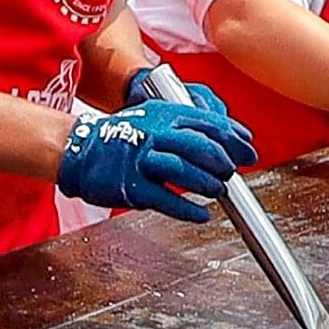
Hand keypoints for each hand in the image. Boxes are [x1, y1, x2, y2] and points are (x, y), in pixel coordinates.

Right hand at [58, 98, 252, 218]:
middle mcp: (154, 134)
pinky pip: (166, 199)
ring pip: (184, 170)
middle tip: (233, 172)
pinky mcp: (132, 185)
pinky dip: (188, 209)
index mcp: (163, 115)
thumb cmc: (122, 137)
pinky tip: (202, 214)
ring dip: (207, 183)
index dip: (233, 138)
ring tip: (218, 190)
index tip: (249, 150)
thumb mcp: (153, 118)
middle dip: (223, 160)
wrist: (80, 150)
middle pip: (199, 145)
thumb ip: (184, 127)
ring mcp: (141, 160)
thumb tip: (224, 141)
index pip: (207, 123)